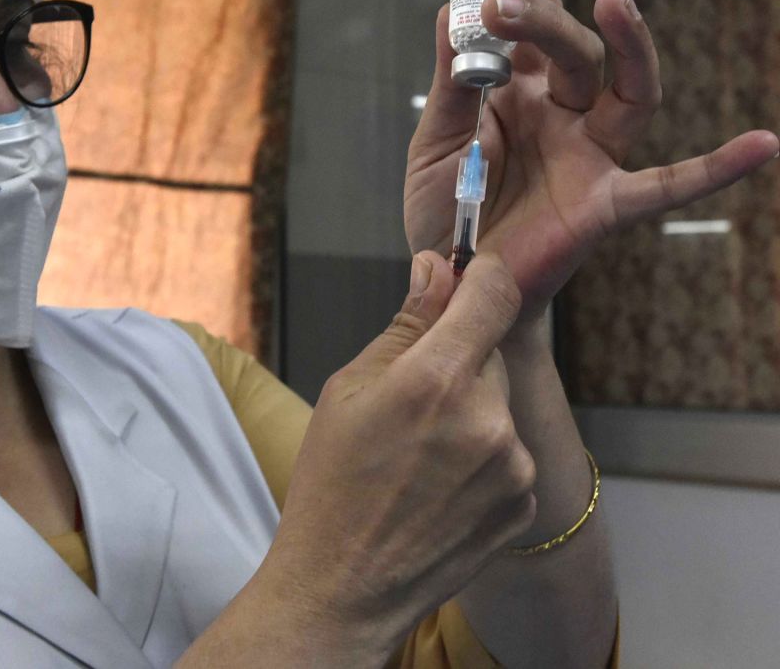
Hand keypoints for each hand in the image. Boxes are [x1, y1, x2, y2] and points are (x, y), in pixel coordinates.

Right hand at [257, 252, 533, 663]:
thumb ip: (405, 326)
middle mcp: (487, 420)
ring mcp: (513, 466)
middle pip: (490, 351)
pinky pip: (509, 450)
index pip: (493, 294)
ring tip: (418, 452)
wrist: (343, 586)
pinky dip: (482, 454)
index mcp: (435, 382)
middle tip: (409, 398)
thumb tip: (436, 270)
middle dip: (457, 359)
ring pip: (498, 402)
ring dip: (470, 409)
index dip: (482, 276)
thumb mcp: (348, 390)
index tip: (467, 276)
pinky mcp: (524, 501)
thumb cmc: (332, 485)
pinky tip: (438, 483)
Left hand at [405, 0, 778, 318]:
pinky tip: (763, 144)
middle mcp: (563, 113)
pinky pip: (669, 184)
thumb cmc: (448, 211)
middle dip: (540, 17)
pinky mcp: (606, 203)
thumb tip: (450, 16)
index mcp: (520, 92)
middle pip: (574, 48)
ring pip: (627, 91)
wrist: (452, 282)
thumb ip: (449, 86)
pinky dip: (716, 167)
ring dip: (627, 46)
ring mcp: (590, 155)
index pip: (530, 25)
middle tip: (496, 2)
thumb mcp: (436, 144)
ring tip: (615, 1)